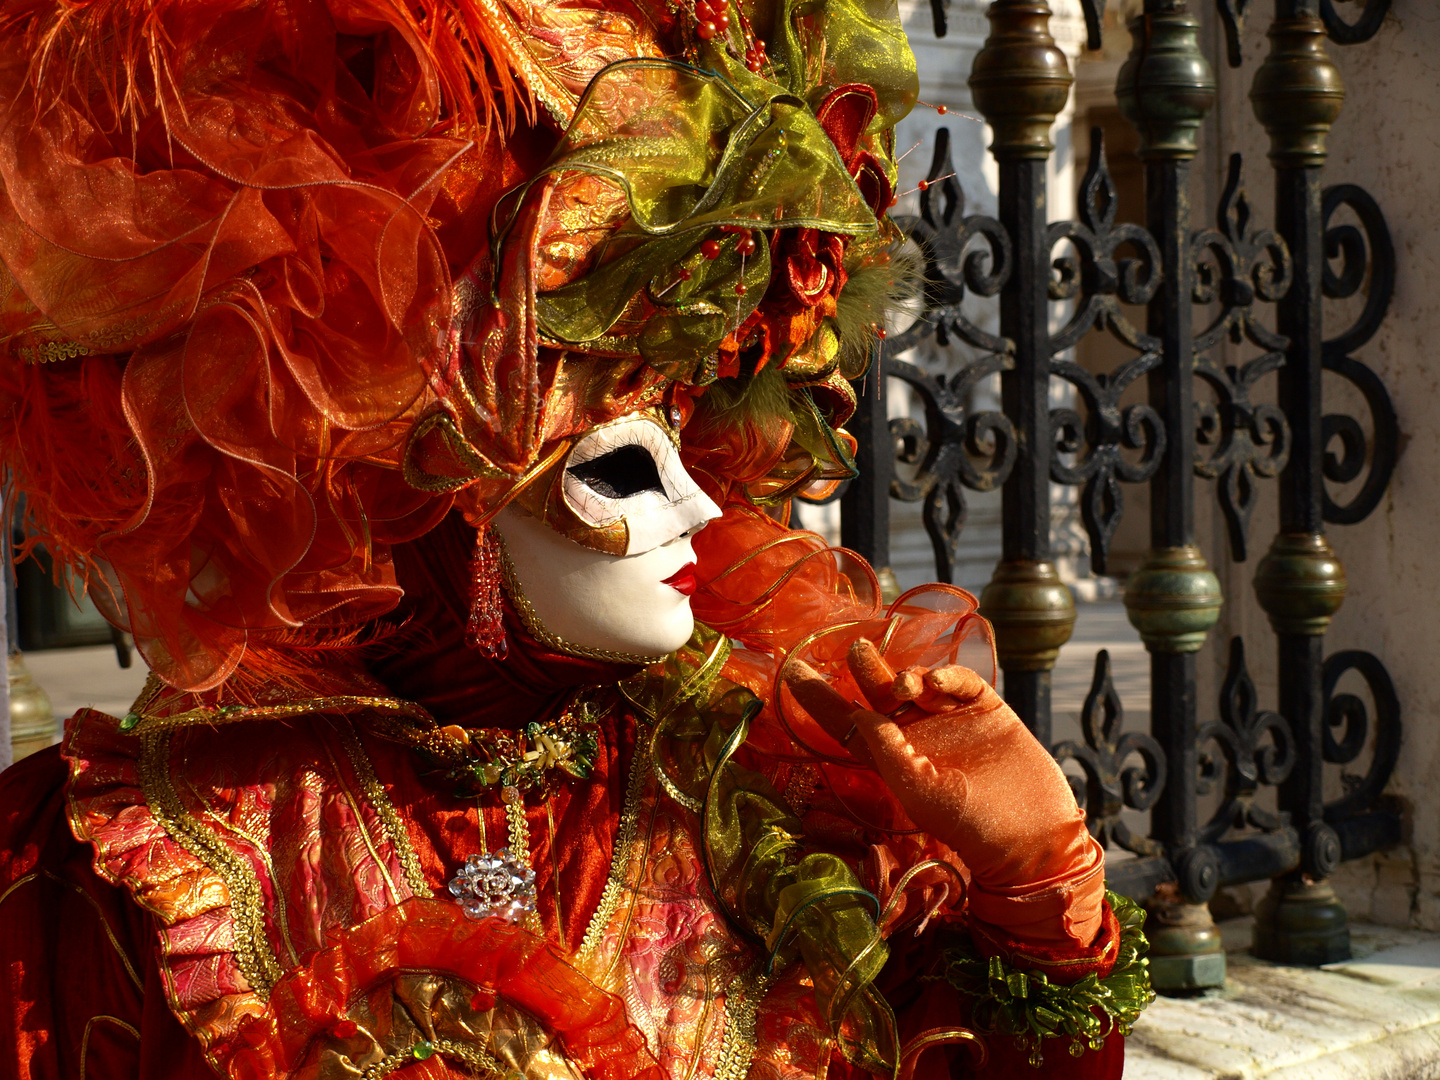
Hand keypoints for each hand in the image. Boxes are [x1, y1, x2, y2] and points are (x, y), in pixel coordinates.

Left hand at [783, 639, 1100, 941]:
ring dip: (905, 675)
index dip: (818, 697)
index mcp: (890, 756)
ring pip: (917, 681)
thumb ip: (887, 751)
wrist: (1028, 836)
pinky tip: (936, 683)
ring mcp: (950, 718)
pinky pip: (959, 680)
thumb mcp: (916, 791)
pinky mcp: (985, 708)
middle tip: (854, 648)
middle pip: (878, 692)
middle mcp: (916, 733)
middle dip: (864, 668)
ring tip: (903, 684)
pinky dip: (945, 675)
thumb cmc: (966, 824)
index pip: (845, 721)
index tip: (791, 668)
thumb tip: (859, 712)